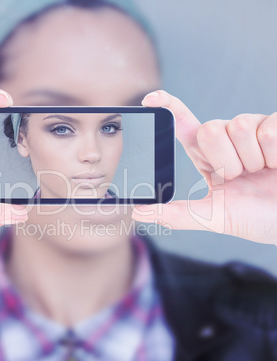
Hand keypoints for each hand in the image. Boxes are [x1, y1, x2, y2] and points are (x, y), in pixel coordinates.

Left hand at [132, 90, 276, 245]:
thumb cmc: (255, 219)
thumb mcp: (212, 218)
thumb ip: (175, 215)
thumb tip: (138, 212)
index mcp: (208, 157)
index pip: (184, 126)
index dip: (168, 108)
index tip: (150, 100)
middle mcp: (229, 138)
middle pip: (209, 129)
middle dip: (225, 161)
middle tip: (242, 177)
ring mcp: (255, 130)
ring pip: (239, 127)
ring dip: (252, 160)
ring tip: (264, 172)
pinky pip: (268, 131)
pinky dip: (274, 156)